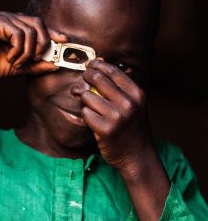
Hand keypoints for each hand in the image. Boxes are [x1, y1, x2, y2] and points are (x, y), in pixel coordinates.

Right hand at [0, 11, 66, 79]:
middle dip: (43, 44)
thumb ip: (38, 65)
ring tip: (17, 63)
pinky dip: (17, 50)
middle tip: (36, 59)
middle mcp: (13, 19)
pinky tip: (9, 58)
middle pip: (39, 24)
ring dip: (28, 53)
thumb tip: (57, 64)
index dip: (54, 32)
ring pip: (30, 32)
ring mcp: (4, 18)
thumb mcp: (21, 67)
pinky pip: (18, 34)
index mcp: (19, 27)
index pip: (41, 26)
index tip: (65, 41)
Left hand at [81, 58, 151, 173]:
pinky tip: (92, 121)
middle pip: (97, 79)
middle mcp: (128, 103)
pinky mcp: (105, 129)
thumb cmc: (132, 129)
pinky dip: (86, 116)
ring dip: (84, 100)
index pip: (113, 71)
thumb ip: (120, 88)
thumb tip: (99, 64)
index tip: (90, 65)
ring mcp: (116, 116)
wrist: (137, 156)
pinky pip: (85, 114)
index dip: (97, 65)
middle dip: (86, 77)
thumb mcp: (134, 105)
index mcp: (137, 94)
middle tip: (82, 80)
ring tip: (89, 106)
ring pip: (87, 96)